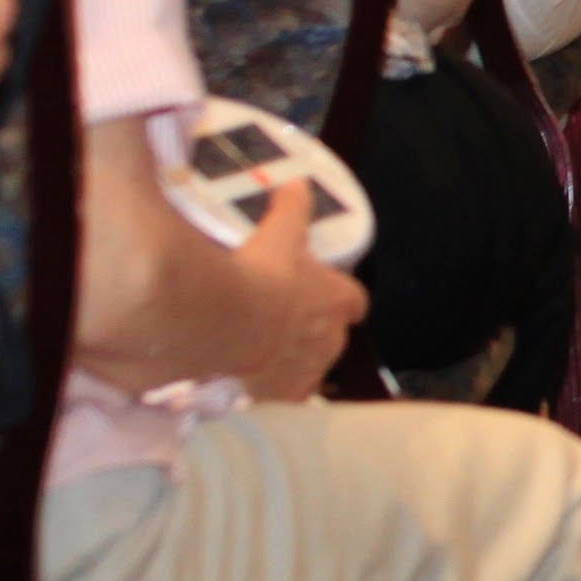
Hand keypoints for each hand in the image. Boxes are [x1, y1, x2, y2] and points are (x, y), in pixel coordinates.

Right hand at [229, 181, 366, 404]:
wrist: (226, 320)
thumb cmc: (260, 274)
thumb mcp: (280, 232)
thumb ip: (292, 208)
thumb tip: (297, 183)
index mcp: (339, 301)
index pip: (354, 301)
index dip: (339, 298)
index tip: (323, 294)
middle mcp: (331, 339)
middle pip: (332, 337)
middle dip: (312, 331)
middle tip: (279, 320)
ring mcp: (309, 370)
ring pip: (308, 368)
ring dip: (290, 360)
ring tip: (259, 349)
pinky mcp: (282, 396)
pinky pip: (282, 395)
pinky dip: (268, 388)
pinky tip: (247, 380)